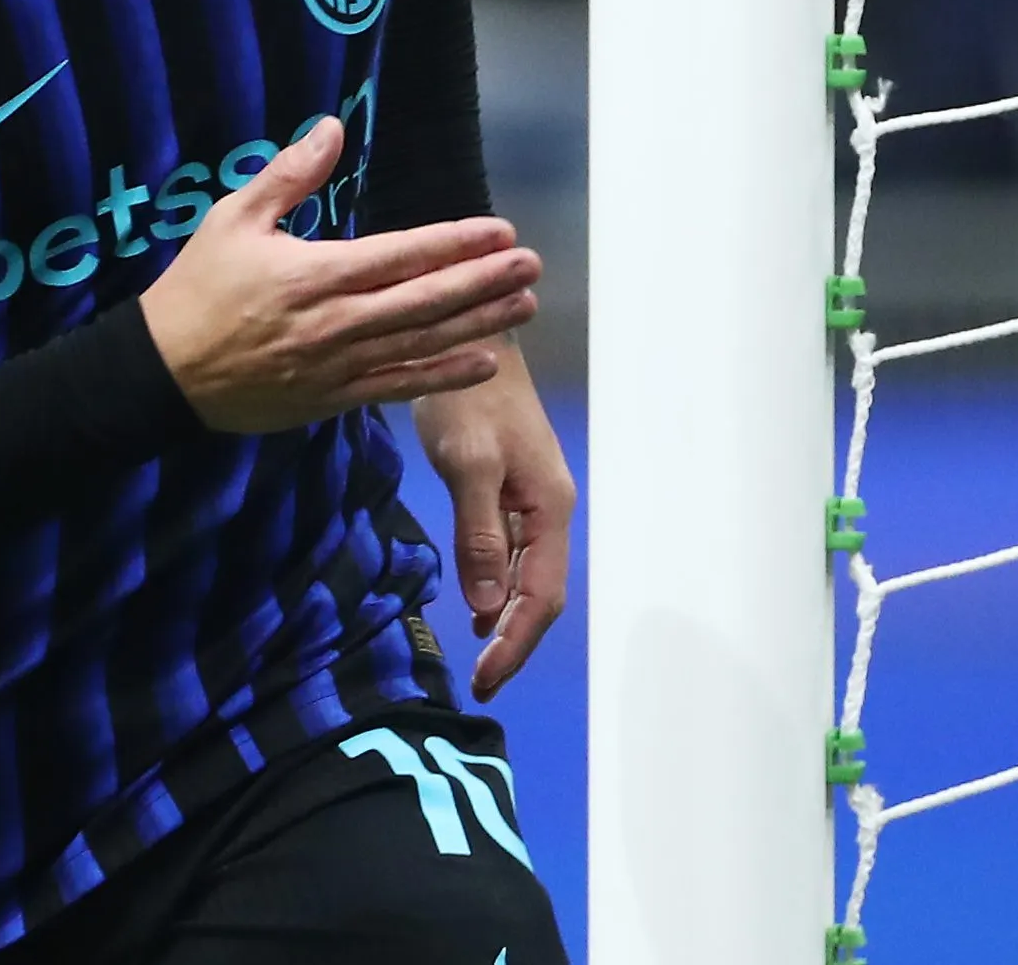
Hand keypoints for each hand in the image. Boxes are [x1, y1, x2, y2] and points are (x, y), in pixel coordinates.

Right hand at [133, 118, 539, 434]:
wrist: (163, 372)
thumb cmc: (198, 288)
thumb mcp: (232, 218)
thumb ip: (288, 175)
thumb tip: (332, 129)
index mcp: (313, 273)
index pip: (401, 254)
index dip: (455, 242)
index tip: (499, 231)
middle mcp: (335, 321)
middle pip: (426, 300)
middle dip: (484, 281)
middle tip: (532, 265)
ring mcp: (338, 365)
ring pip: (423, 343)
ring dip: (480, 324)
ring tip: (525, 306)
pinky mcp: (333, 398)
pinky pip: (400, 387)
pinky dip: (445, 376)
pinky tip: (485, 362)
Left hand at [410, 334, 574, 697]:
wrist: (467, 337)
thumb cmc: (468, 398)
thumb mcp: (468, 465)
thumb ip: (480, 536)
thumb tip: (489, 606)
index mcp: (549, 508)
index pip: (542, 595)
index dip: (516, 642)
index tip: (485, 678)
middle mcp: (550, 509)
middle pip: (543, 592)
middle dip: (516, 640)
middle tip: (482, 681)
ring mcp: (533, 498)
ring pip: (529, 574)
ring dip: (508, 617)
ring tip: (481, 655)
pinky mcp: (511, 487)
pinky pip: (513, 552)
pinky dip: (499, 585)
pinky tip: (479, 603)